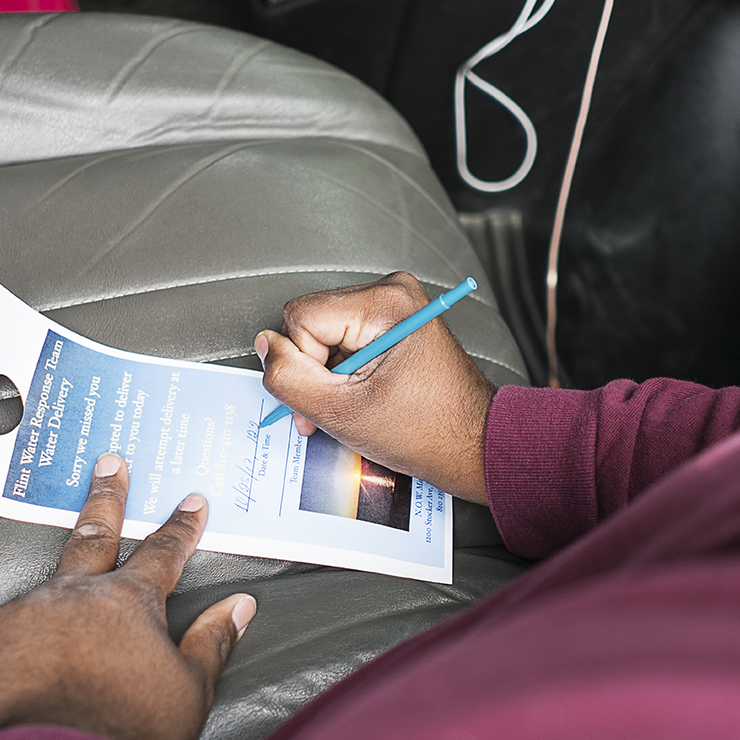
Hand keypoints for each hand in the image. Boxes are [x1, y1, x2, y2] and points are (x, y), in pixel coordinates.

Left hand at [0, 454, 255, 739]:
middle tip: (109, 464)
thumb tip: (240, 605)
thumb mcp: (190, 688)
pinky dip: (17, 640)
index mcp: (128, 601)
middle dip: (107, 496)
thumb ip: (213, 639)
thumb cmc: (130, 733)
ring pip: (43, 593)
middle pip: (93, 534)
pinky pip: (3, 633)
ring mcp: (22, 616)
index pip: (163, 551)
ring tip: (62, 619)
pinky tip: (23, 660)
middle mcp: (73, 595)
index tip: (191, 501)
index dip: (181, 526)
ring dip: (56, 598)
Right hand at [255, 271, 495, 503]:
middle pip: (312, 322)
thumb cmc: (428, 432)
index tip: (326, 399)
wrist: (474, 445)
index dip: (302, 364)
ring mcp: (397, 306)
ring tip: (354, 405)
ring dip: (328, 375)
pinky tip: (364, 395)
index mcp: (386, 303)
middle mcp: (394, 293)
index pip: (301, 318)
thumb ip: (290, 377)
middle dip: (314, 371)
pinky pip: (346, 338)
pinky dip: (345, 372)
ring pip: (325, 333)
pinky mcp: (396, 322)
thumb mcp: (342, 412)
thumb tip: (265, 346)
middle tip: (333, 410)